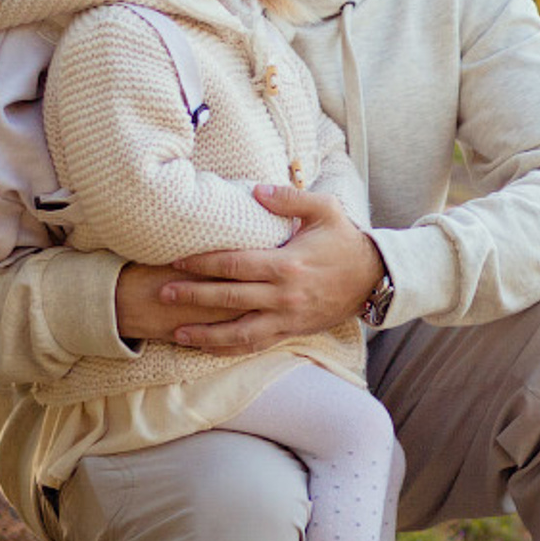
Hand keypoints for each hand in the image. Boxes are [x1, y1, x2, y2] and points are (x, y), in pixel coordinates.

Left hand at [141, 187, 384, 355]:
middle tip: (163, 293)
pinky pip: (255, 345)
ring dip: (205, 334)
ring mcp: (288, 317)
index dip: (203, 262)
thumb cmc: (347, 241)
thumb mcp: (326, 210)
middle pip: (229, 298)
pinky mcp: (293, 331)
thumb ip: (290, 199)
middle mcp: (284, 295)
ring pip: (239, 332)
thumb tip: (256, 190)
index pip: (235, 264)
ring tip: (177, 332)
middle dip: (193, 296)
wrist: (376, 278)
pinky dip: (229, 349)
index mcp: (287, 264)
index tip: (176, 259)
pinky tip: (208, 348)